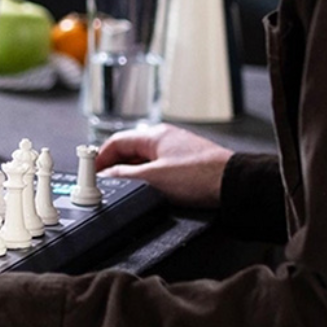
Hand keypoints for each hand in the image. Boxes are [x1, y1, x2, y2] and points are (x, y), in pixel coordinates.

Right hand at [95, 124, 232, 207]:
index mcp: (154, 135)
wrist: (235, 186)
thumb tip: (107, 176)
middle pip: (129, 150)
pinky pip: (158, 168)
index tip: (91, 171)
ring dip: (131, 174)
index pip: (116, 141)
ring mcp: (177, 151)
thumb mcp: (153, 179)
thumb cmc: (200, 176)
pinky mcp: (188, 165)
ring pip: (144, 161)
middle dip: (114, 167)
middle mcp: (165, 139)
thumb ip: (125, 176)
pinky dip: (148, 178)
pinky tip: (149, 191)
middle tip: (104, 183)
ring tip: (125, 189)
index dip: (100, 157)